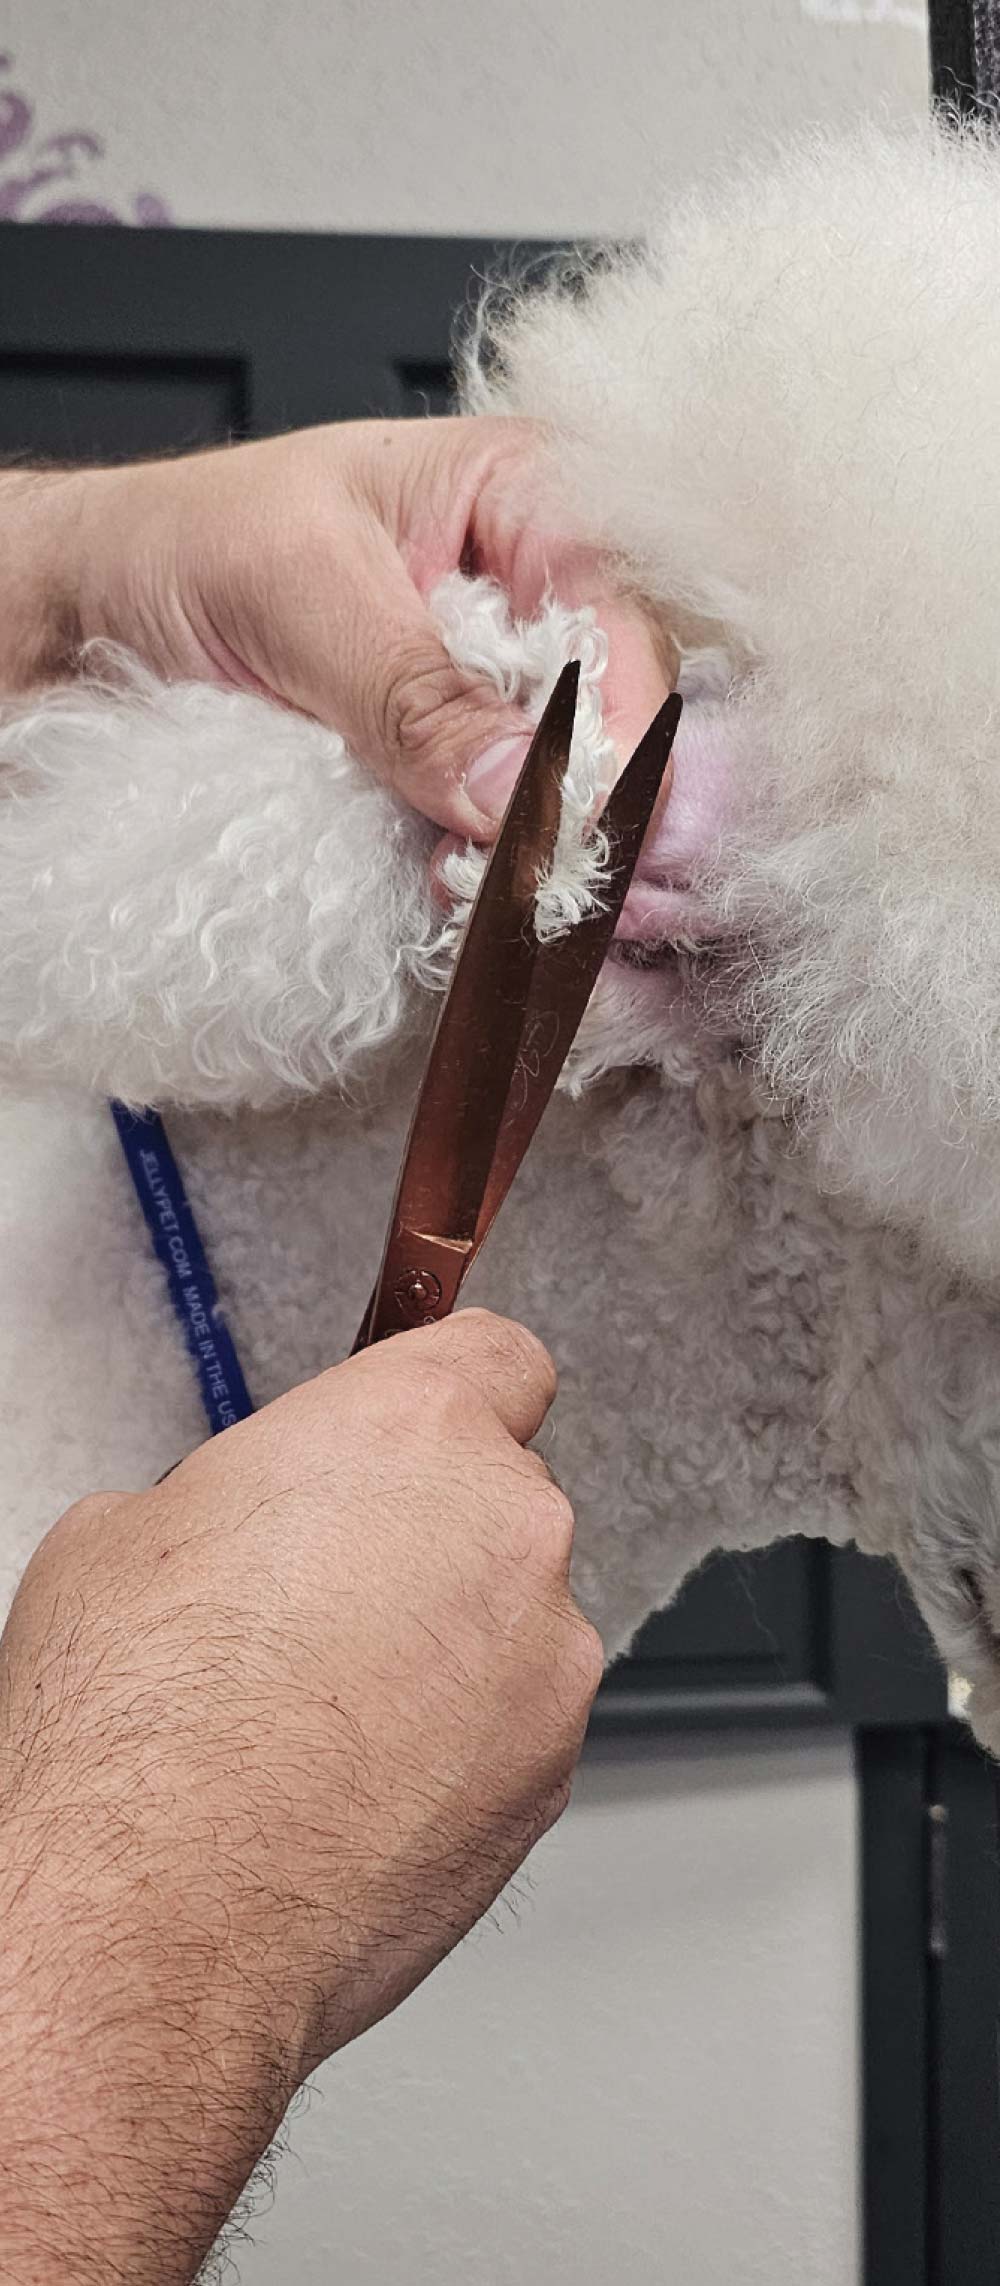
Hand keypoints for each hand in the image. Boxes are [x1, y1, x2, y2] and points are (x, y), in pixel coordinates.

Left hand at [0, 418, 672, 833]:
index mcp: (519, 491)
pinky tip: (458, 890)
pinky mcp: (455, 768)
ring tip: (473, 885)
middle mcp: (527, 590)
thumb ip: (410, 692)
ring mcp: (494, 690)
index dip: (618, 716)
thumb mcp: (294, 597)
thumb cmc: (175, 547)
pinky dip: (488, 871)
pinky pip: (505, 830)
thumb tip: (516, 787)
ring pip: (568, 784)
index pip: (619, 606)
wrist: (81, 618)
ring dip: (530, 850)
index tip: (589, 813)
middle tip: (534, 870)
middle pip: (614, 708)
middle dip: (577, 797)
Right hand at [0, 1309, 599, 2285]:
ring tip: (319, 1719)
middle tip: (317, 1599)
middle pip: (500, 1499)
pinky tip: (352, 1790)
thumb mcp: (130, 1534)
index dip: (455, 1392)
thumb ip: (243, 1497)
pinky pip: (511, 1730)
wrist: (157, 1916)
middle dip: (425, 1538)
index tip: (428, 1422)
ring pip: (508, 1623)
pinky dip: (456, 1749)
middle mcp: (507, 1528)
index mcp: (411, 1428)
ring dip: (446, 1650)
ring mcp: (545, 1661)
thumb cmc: (136, 1724)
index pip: (500, 1357)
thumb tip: (249, 1532)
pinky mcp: (550, 1779)